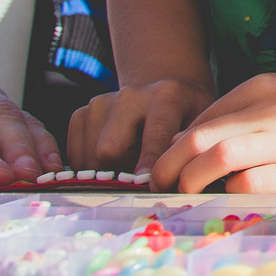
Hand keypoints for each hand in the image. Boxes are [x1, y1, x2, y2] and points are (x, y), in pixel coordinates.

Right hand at [69, 76, 212, 177]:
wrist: (167, 91)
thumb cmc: (188, 117)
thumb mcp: (200, 128)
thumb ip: (188, 151)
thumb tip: (174, 184)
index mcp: (166, 96)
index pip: (153, 135)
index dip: (149, 164)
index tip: (149, 184)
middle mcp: (130, 95)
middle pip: (109, 151)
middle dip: (122, 172)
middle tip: (140, 177)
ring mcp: (102, 101)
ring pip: (89, 156)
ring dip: (107, 171)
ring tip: (130, 163)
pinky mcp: (83, 112)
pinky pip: (74, 154)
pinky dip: (90, 166)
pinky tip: (113, 159)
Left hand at [151, 73, 275, 193]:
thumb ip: (239, 117)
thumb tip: (184, 146)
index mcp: (262, 88)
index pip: (201, 119)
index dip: (174, 148)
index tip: (166, 170)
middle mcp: (271, 109)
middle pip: (200, 137)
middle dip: (169, 166)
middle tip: (161, 186)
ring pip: (217, 157)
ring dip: (191, 180)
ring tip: (187, 195)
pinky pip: (250, 183)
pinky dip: (229, 194)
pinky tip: (228, 200)